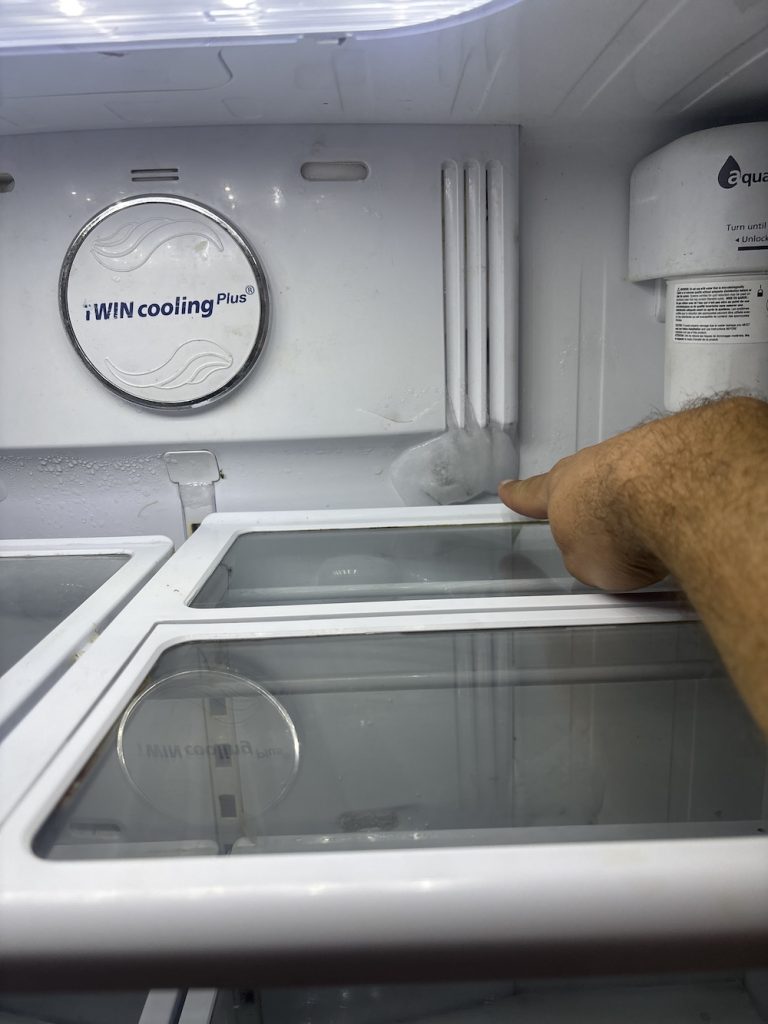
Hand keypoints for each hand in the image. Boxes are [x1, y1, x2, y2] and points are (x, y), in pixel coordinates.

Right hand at [498, 431, 666, 591]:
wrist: (666, 493)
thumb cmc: (618, 523)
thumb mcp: (586, 565)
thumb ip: (588, 556)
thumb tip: (608, 556)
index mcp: (560, 489)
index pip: (532, 494)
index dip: (520, 496)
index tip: (509, 489)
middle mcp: (593, 465)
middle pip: (588, 484)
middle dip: (594, 503)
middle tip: (609, 528)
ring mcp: (635, 454)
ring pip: (630, 483)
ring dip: (638, 504)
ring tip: (656, 537)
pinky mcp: (674, 454)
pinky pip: (667, 482)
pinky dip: (672, 501)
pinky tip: (684, 521)